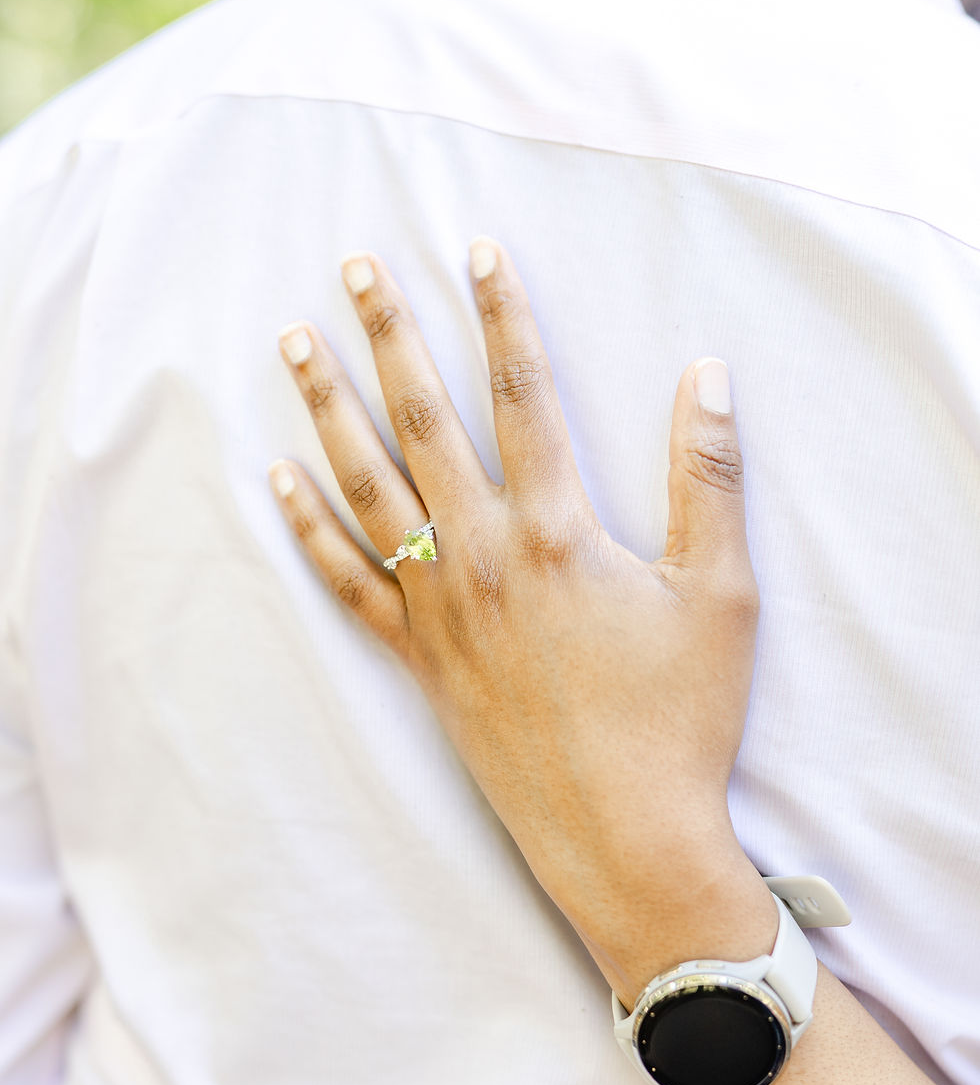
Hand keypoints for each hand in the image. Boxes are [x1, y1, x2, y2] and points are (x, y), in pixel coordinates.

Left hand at [269, 238, 773, 1006]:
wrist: (624, 836)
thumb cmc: (681, 719)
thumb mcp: (721, 596)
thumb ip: (710, 479)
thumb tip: (709, 375)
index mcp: (559, 532)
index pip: (524, 393)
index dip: (502, 313)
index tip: (475, 247)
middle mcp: (483, 557)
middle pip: (423, 420)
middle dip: (387, 334)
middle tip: (355, 266)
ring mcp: (440, 610)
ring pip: (367, 486)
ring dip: (328, 408)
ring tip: (294, 344)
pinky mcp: (419, 659)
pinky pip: (347, 581)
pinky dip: (309, 526)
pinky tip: (280, 480)